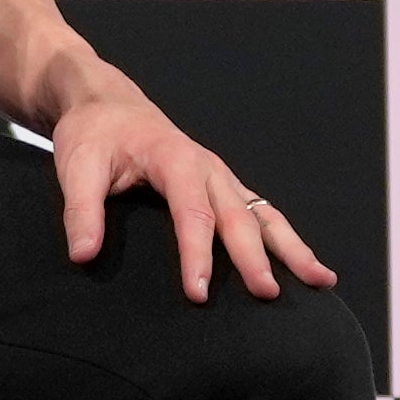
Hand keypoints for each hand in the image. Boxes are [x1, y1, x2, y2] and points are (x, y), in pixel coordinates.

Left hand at [49, 67, 338, 303]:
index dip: (196, 254)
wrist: (107, 105)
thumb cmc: (93, 135)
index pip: (191, 212)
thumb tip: (83, 254)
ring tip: (322, 281)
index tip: (198, 293)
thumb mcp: (76, 165)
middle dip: (256, 257)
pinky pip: (262, 215)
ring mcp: (221, 178)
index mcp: (174, 159)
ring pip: (264, 214)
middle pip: (238, 216)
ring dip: (293, 248)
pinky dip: (285, 241)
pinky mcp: (224, 188)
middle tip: (268, 295)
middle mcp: (207, 168)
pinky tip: (306, 268)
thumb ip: (81, 209)